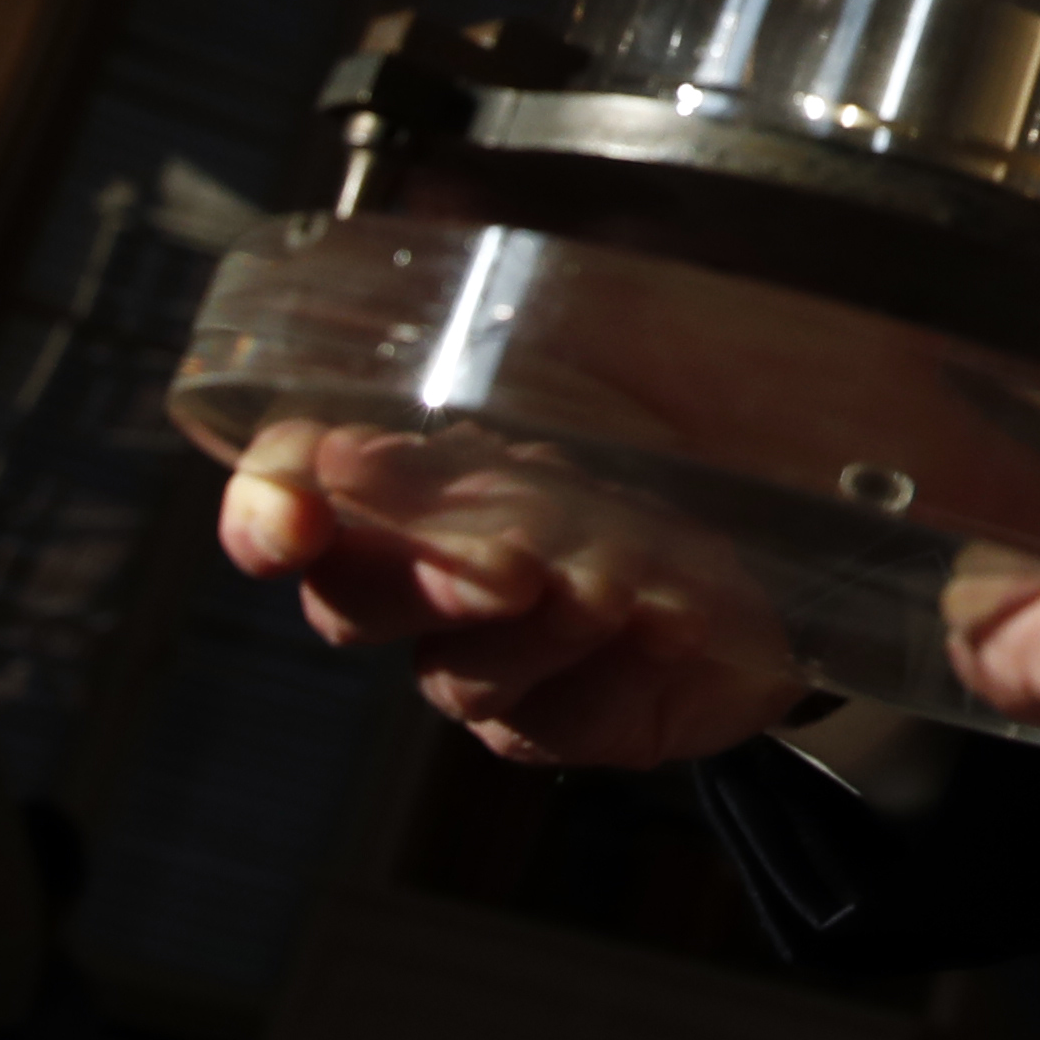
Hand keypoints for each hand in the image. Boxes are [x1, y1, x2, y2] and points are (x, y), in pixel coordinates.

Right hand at [218, 416, 811, 767]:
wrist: (769, 569)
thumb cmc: (659, 461)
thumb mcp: (608, 385)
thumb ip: (534, 363)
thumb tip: (449, 313)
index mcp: (412, 487)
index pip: (291, 496)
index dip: (269, 507)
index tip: (294, 514)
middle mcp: (423, 586)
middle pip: (355, 601)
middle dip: (420, 577)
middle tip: (505, 563)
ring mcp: (485, 669)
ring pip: (463, 673)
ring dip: (538, 628)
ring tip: (612, 587)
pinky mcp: (563, 727)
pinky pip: (565, 717)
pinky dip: (620, 667)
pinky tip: (673, 623)